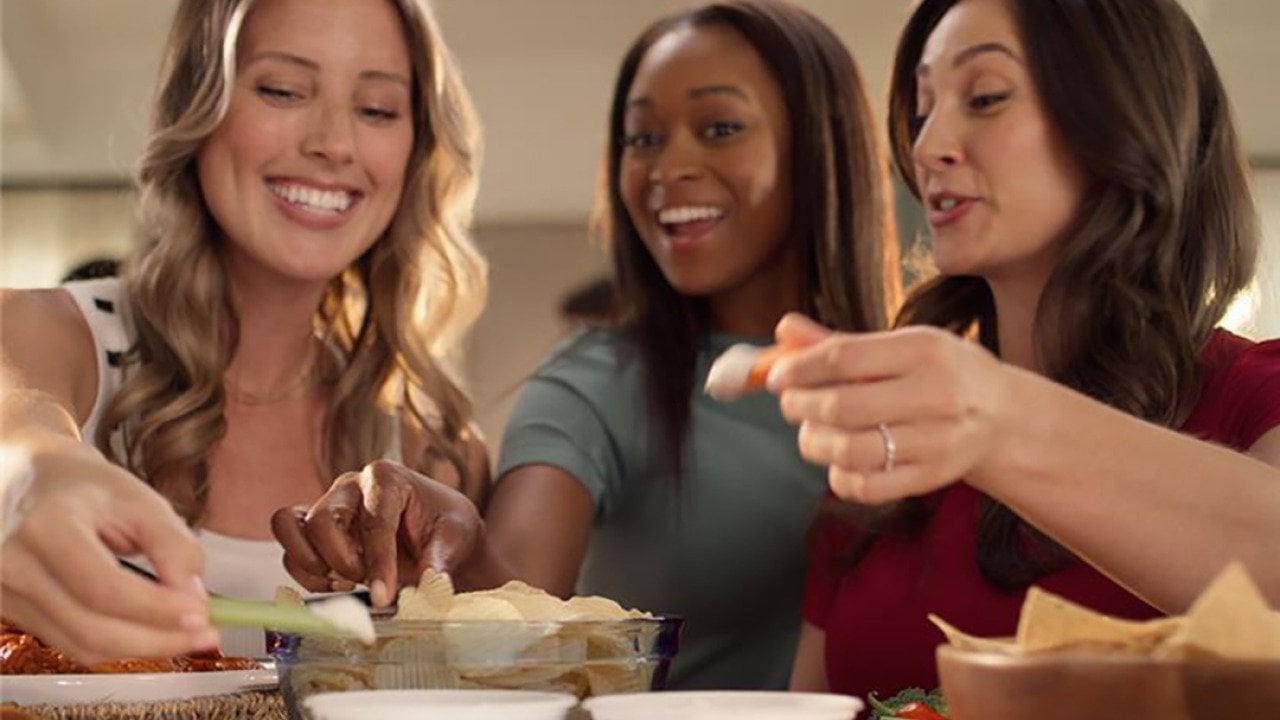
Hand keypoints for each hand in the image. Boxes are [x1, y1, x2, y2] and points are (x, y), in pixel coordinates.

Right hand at [0, 451, 217, 664]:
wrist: (30, 482)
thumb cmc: (87, 489)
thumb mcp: (140, 500)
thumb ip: (173, 546)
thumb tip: (194, 597)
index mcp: (47, 527)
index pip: (103, 587)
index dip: (156, 609)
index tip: (200, 614)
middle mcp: (15, 565)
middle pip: (91, 628)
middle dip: (158, 639)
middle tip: (204, 634)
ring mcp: (7, 594)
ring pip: (83, 646)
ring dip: (143, 649)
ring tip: (187, 637)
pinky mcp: (13, 613)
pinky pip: (72, 643)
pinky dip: (119, 645)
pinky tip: (152, 633)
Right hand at [272, 459, 482, 606]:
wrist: (439, 532)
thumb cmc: (447, 527)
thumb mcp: (455, 537)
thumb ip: (440, 560)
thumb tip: (431, 585)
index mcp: (387, 478)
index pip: (374, 522)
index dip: (378, 563)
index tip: (384, 597)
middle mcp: (350, 486)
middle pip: (321, 521)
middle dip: (342, 562)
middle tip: (365, 582)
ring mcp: (329, 504)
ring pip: (290, 527)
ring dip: (312, 565)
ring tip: (346, 582)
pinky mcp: (315, 528)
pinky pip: (289, 548)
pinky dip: (305, 574)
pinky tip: (337, 585)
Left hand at [768, 313, 1013, 503]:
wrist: (1003, 418)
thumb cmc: (940, 373)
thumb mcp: (901, 346)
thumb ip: (840, 342)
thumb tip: (783, 328)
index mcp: (924, 349)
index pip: (844, 357)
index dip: (799, 368)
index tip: (776, 377)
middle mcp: (935, 394)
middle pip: (841, 406)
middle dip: (800, 406)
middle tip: (791, 404)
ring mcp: (937, 439)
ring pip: (850, 450)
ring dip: (814, 443)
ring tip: (812, 432)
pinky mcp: (934, 476)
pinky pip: (867, 486)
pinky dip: (839, 476)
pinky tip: (838, 461)